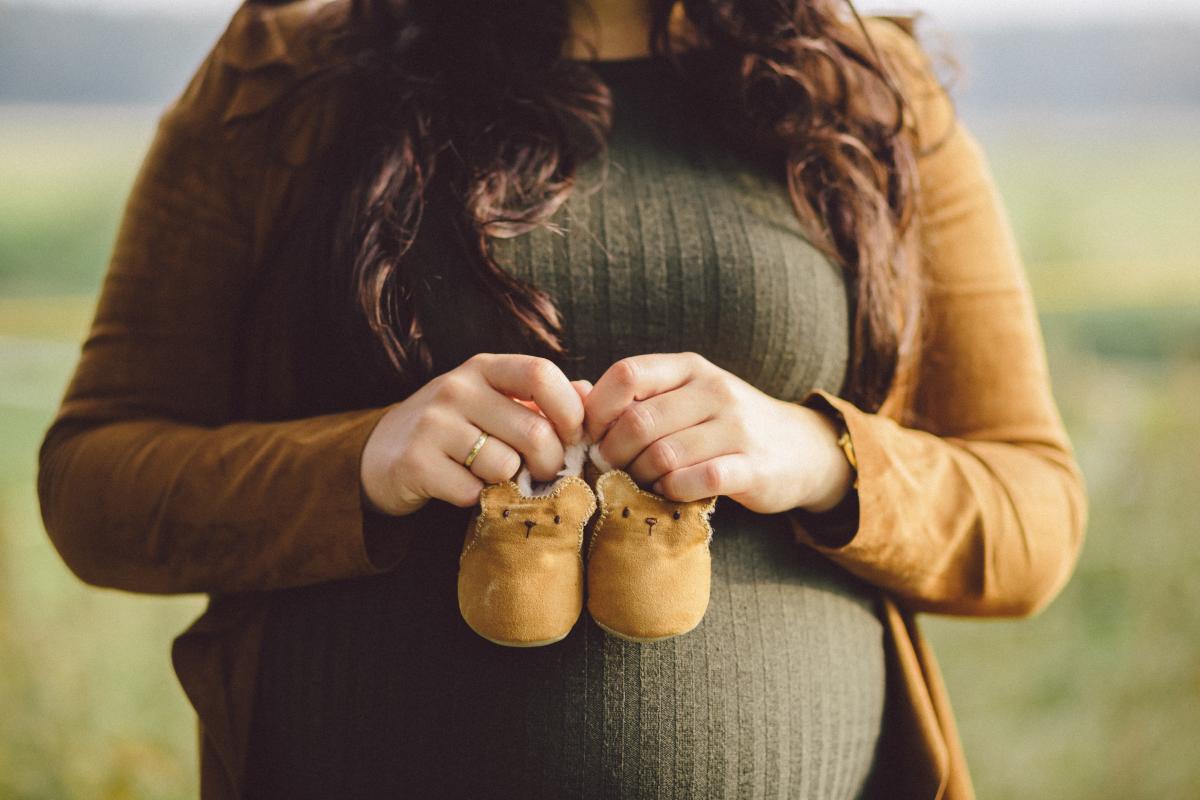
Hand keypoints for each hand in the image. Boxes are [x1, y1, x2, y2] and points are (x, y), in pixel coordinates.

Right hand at [360, 353, 589, 515]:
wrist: (382, 454)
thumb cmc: (455, 428)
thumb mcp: (494, 400)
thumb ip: (541, 397)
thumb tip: (590, 394)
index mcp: (484, 367)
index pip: (541, 373)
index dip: (569, 409)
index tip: (572, 436)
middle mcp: (457, 388)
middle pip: (534, 431)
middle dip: (550, 462)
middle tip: (542, 472)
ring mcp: (433, 424)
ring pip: (505, 466)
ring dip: (509, 481)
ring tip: (493, 476)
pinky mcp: (415, 462)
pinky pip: (472, 491)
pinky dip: (476, 498)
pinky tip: (463, 487)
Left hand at [581, 352, 853, 514]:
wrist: (801, 449)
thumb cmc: (723, 426)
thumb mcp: (683, 398)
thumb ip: (632, 397)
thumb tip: (570, 394)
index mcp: (689, 369)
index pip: (627, 375)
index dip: (597, 409)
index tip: (590, 436)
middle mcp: (714, 390)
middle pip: (638, 422)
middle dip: (612, 453)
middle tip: (610, 469)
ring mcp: (737, 427)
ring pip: (663, 455)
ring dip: (641, 477)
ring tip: (641, 482)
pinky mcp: (753, 466)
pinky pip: (698, 480)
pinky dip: (674, 491)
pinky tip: (672, 492)